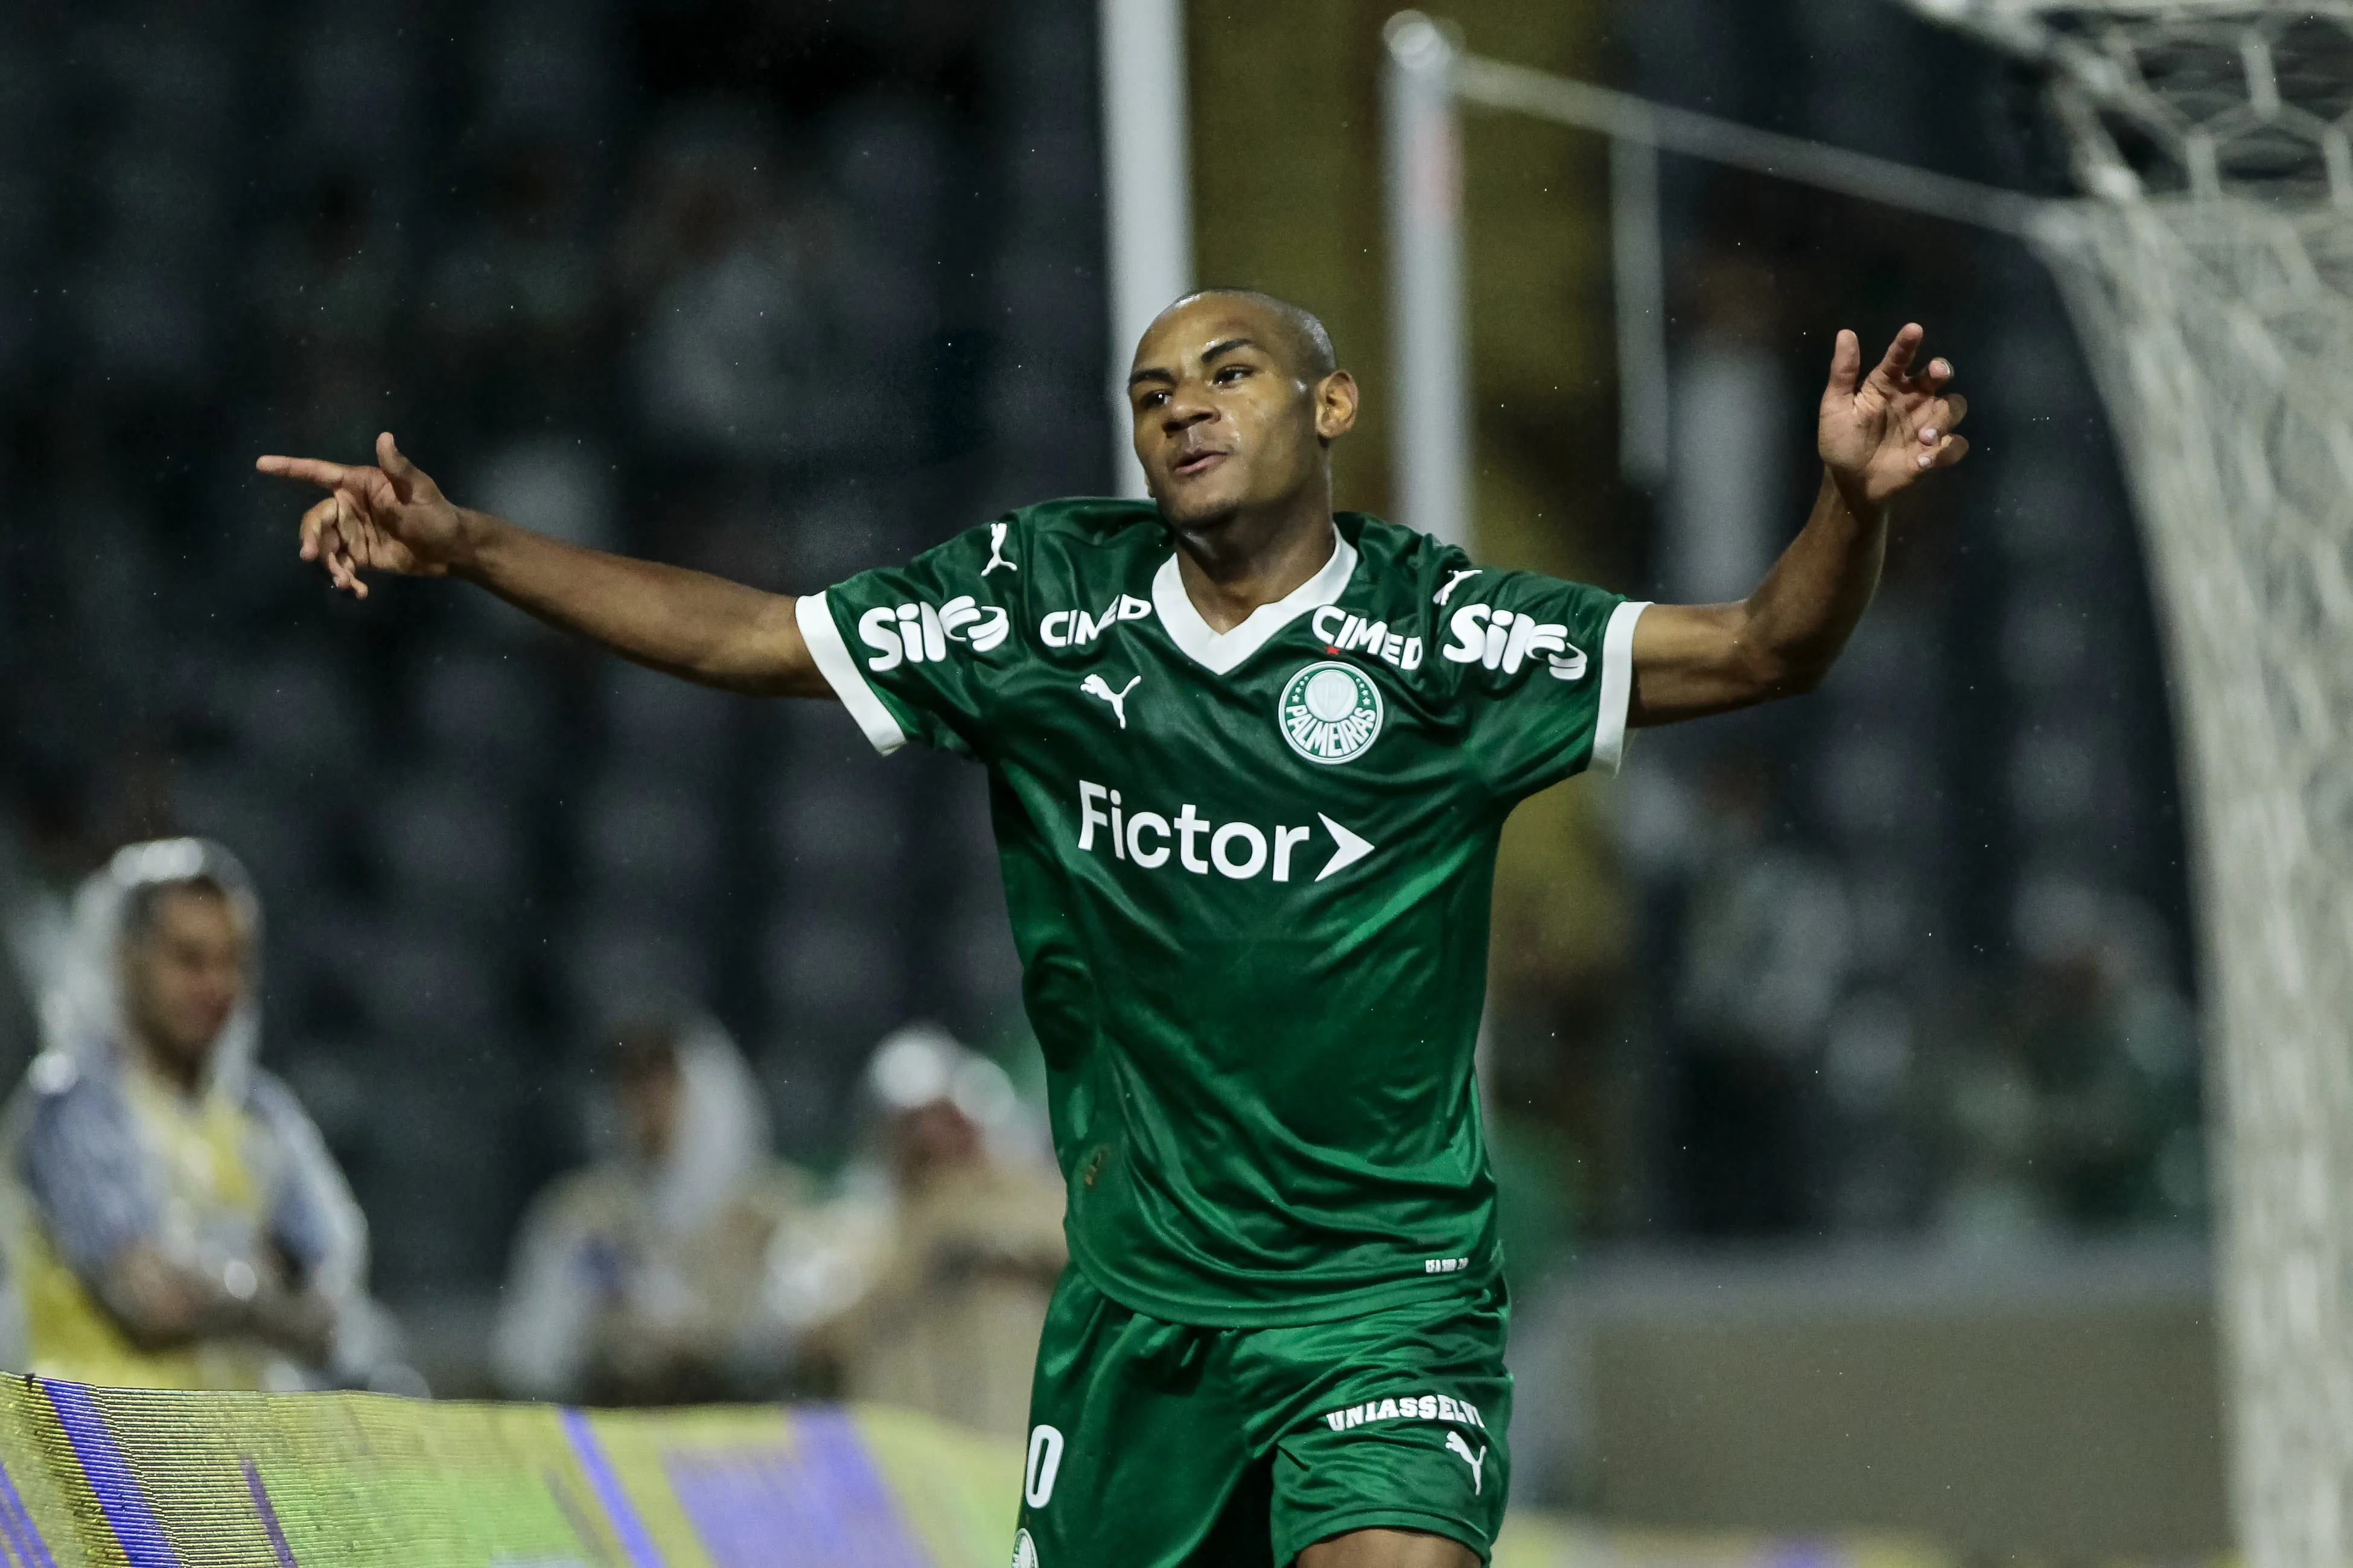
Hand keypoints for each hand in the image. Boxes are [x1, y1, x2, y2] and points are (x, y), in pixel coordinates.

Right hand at [256, 432, 472, 598]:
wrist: (450, 548)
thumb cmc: (435, 512)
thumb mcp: (419, 489)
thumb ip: (399, 467)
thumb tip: (385, 437)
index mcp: (357, 485)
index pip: (318, 473)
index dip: (289, 468)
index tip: (261, 464)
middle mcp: (348, 507)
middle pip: (316, 520)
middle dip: (311, 537)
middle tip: (311, 556)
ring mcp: (351, 533)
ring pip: (324, 547)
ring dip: (328, 565)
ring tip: (345, 582)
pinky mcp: (359, 557)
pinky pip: (340, 567)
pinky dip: (345, 580)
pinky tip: (357, 592)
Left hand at [1817, 324, 1968, 508]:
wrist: (1849, 482)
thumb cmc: (1840, 441)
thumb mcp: (1835, 407)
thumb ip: (1842, 373)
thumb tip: (1845, 333)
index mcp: (1888, 384)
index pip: (1900, 358)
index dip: (1907, 343)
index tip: (1914, 330)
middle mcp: (1914, 398)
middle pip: (1939, 375)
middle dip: (1942, 370)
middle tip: (1936, 374)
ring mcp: (1927, 423)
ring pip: (1954, 406)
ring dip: (1943, 419)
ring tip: (1922, 438)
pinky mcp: (1935, 451)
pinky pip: (1955, 445)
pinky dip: (1945, 452)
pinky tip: (1923, 461)